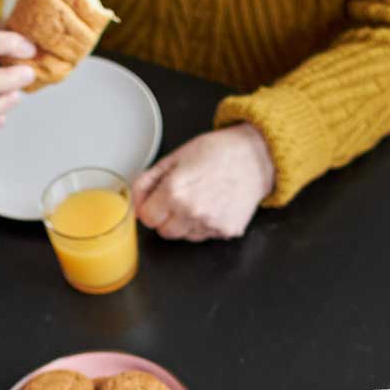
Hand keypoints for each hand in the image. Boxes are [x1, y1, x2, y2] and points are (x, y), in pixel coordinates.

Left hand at [131, 124, 274, 240]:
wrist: (254, 157)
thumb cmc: (217, 152)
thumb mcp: (176, 157)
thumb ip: (148, 180)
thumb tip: (135, 200)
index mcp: (174, 191)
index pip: (147, 218)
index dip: (150, 208)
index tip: (157, 201)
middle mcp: (191, 212)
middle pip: (164, 231)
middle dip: (167, 217)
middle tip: (180, 198)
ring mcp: (210, 224)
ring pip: (184, 236)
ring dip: (186, 223)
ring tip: (201, 199)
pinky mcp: (226, 231)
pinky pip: (205, 236)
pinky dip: (206, 225)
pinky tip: (215, 205)